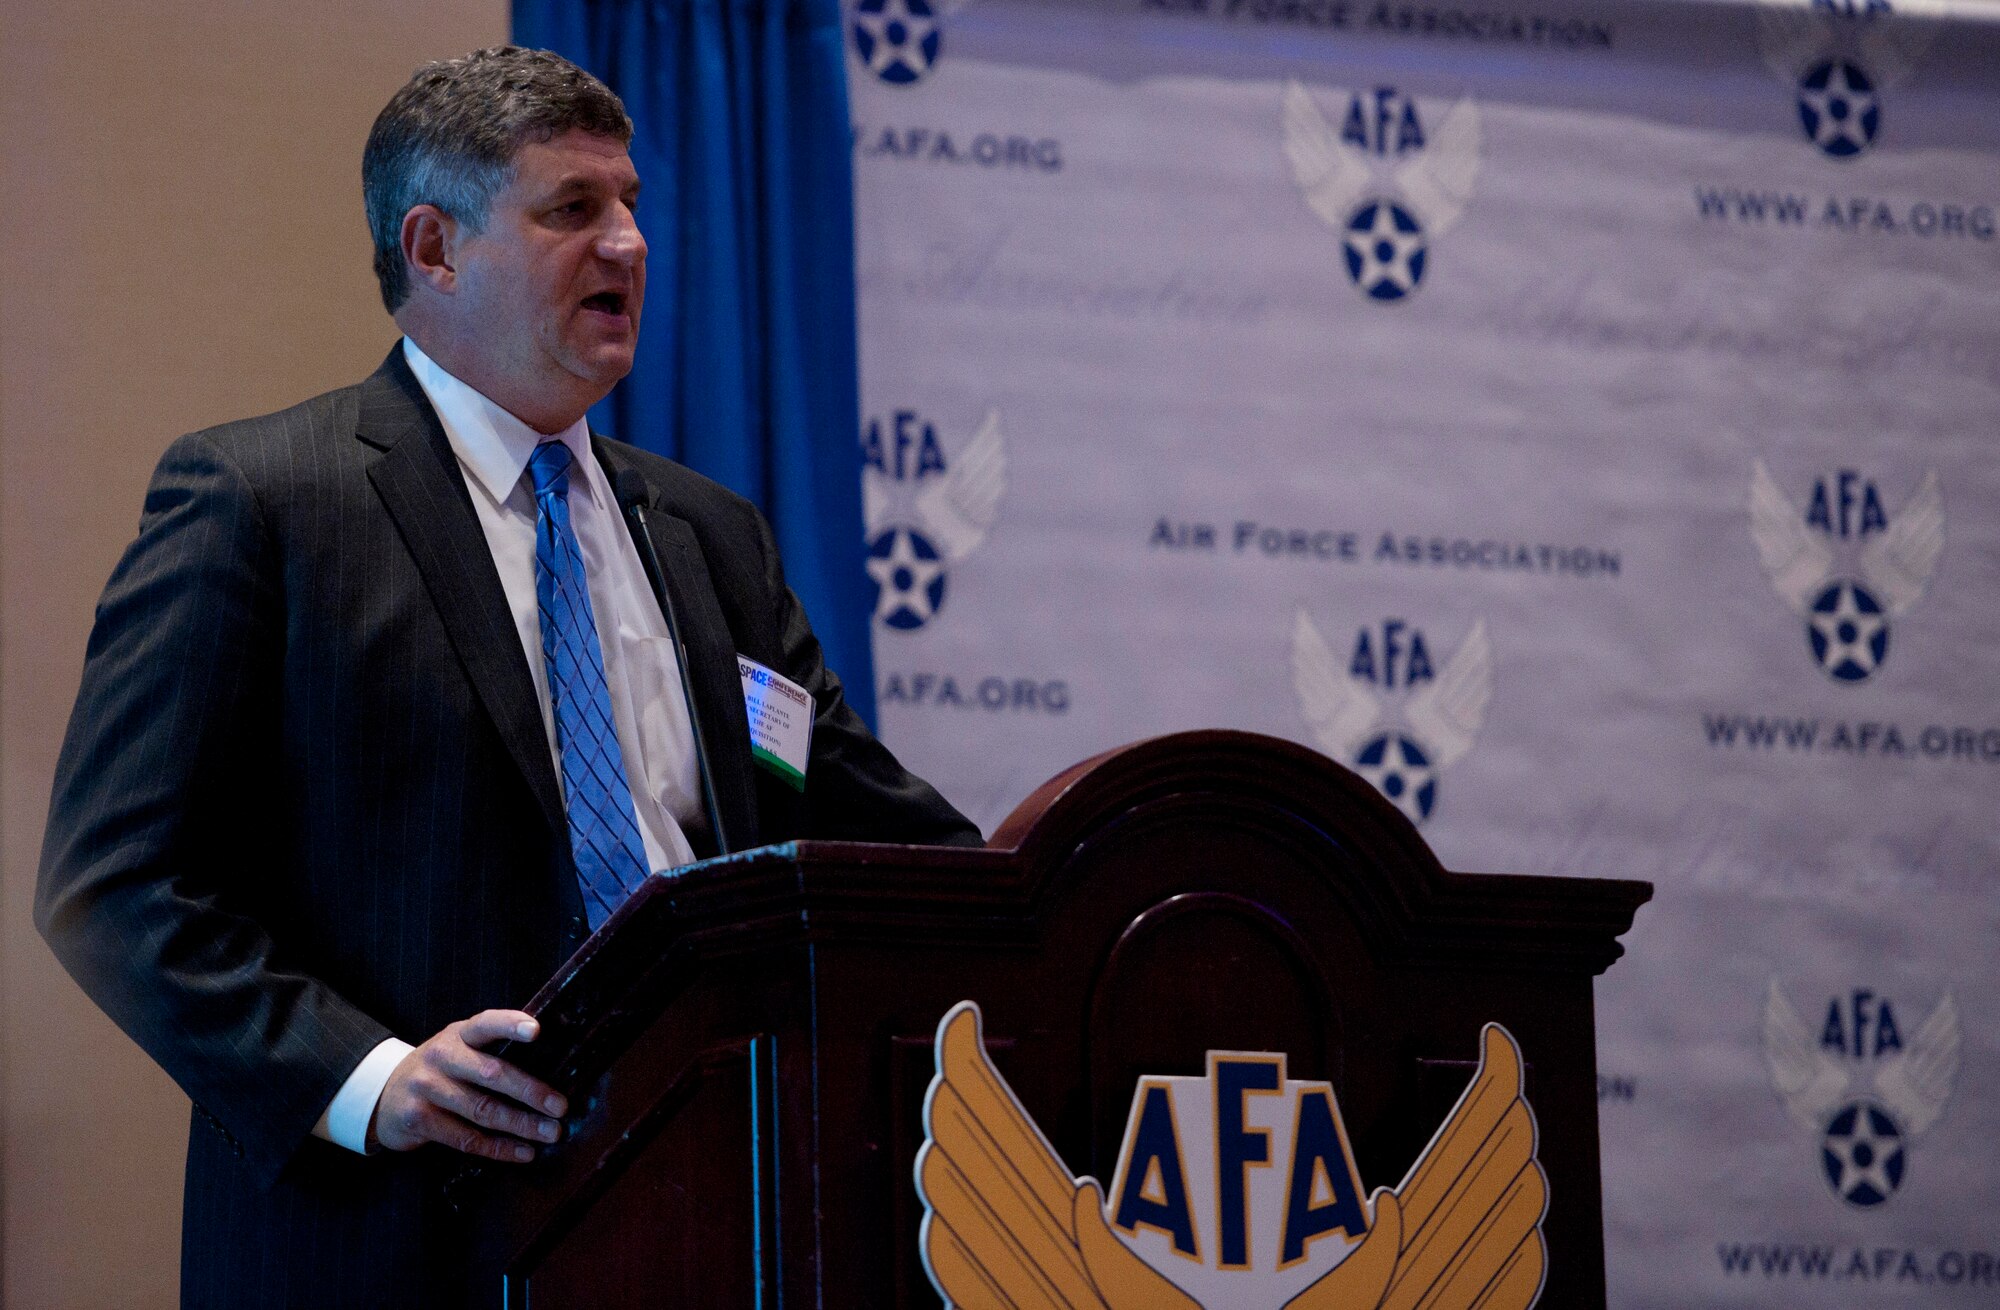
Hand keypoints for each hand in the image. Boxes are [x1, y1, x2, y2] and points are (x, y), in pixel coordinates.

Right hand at [370, 1009, 567, 1162]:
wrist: (383, 1094)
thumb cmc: (440, 1069)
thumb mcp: (458, 1048)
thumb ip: (491, 1051)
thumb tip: (551, 1068)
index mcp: (458, 1034)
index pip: (486, 1023)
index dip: (510, 1024)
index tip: (536, 1030)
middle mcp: (441, 1058)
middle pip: (491, 1073)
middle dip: (530, 1091)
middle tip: (560, 1106)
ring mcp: (427, 1089)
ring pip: (482, 1110)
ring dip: (522, 1125)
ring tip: (551, 1133)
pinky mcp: (419, 1120)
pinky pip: (467, 1138)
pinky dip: (499, 1148)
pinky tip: (524, 1153)